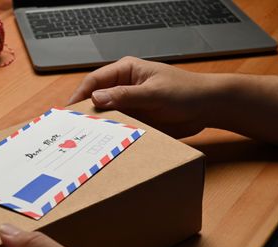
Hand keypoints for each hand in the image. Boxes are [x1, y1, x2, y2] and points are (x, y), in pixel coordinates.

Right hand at [69, 56, 216, 138]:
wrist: (208, 107)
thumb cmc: (186, 91)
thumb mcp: (154, 93)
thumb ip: (126, 95)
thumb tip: (97, 98)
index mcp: (126, 71)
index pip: (95, 81)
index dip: (80, 95)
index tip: (69, 111)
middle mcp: (124, 86)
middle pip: (97, 99)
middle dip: (86, 112)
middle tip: (73, 129)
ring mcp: (129, 104)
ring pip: (106, 115)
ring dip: (98, 126)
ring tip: (85, 139)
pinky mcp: (136, 119)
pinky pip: (118, 126)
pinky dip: (111, 134)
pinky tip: (105, 143)